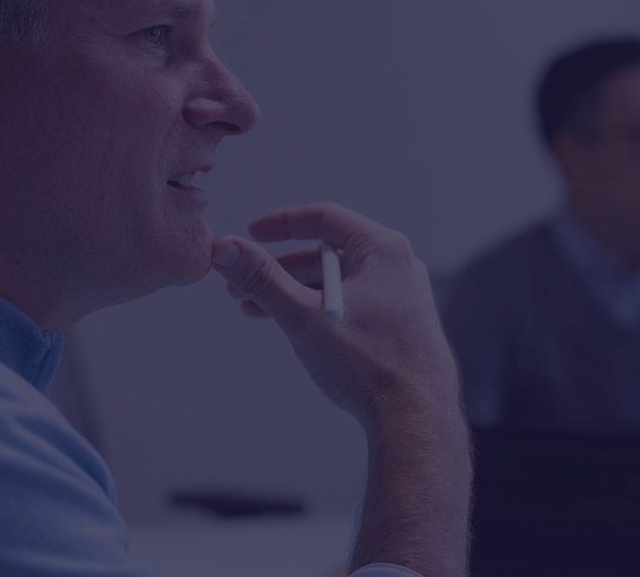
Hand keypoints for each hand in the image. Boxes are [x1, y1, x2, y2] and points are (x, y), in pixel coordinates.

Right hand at [210, 202, 459, 431]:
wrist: (415, 420)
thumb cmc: (368, 364)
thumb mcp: (302, 317)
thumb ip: (261, 279)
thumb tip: (224, 249)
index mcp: (383, 249)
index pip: (325, 218)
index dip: (282, 223)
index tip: (251, 233)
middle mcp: (398, 267)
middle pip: (328, 253)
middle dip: (280, 269)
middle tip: (242, 285)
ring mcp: (402, 298)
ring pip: (337, 283)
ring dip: (295, 294)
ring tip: (257, 312)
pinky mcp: (400, 326)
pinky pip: (352, 305)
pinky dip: (318, 312)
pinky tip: (297, 333)